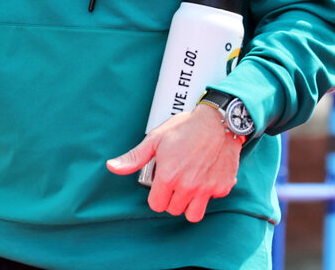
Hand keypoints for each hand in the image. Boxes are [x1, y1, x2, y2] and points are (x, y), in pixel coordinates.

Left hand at [107, 103, 241, 221]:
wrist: (219, 120)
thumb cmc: (186, 127)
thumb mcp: (156, 138)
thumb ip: (134, 158)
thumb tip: (111, 167)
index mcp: (168, 177)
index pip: (156, 205)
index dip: (157, 195)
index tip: (162, 184)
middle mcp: (188, 186)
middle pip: (174, 210)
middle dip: (172, 198)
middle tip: (177, 180)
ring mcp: (207, 188)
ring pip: (193, 214)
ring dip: (189, 204)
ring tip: (189, 187)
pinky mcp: (222, 186)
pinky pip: (212, 200)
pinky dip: (209, 193)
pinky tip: (207, 177)